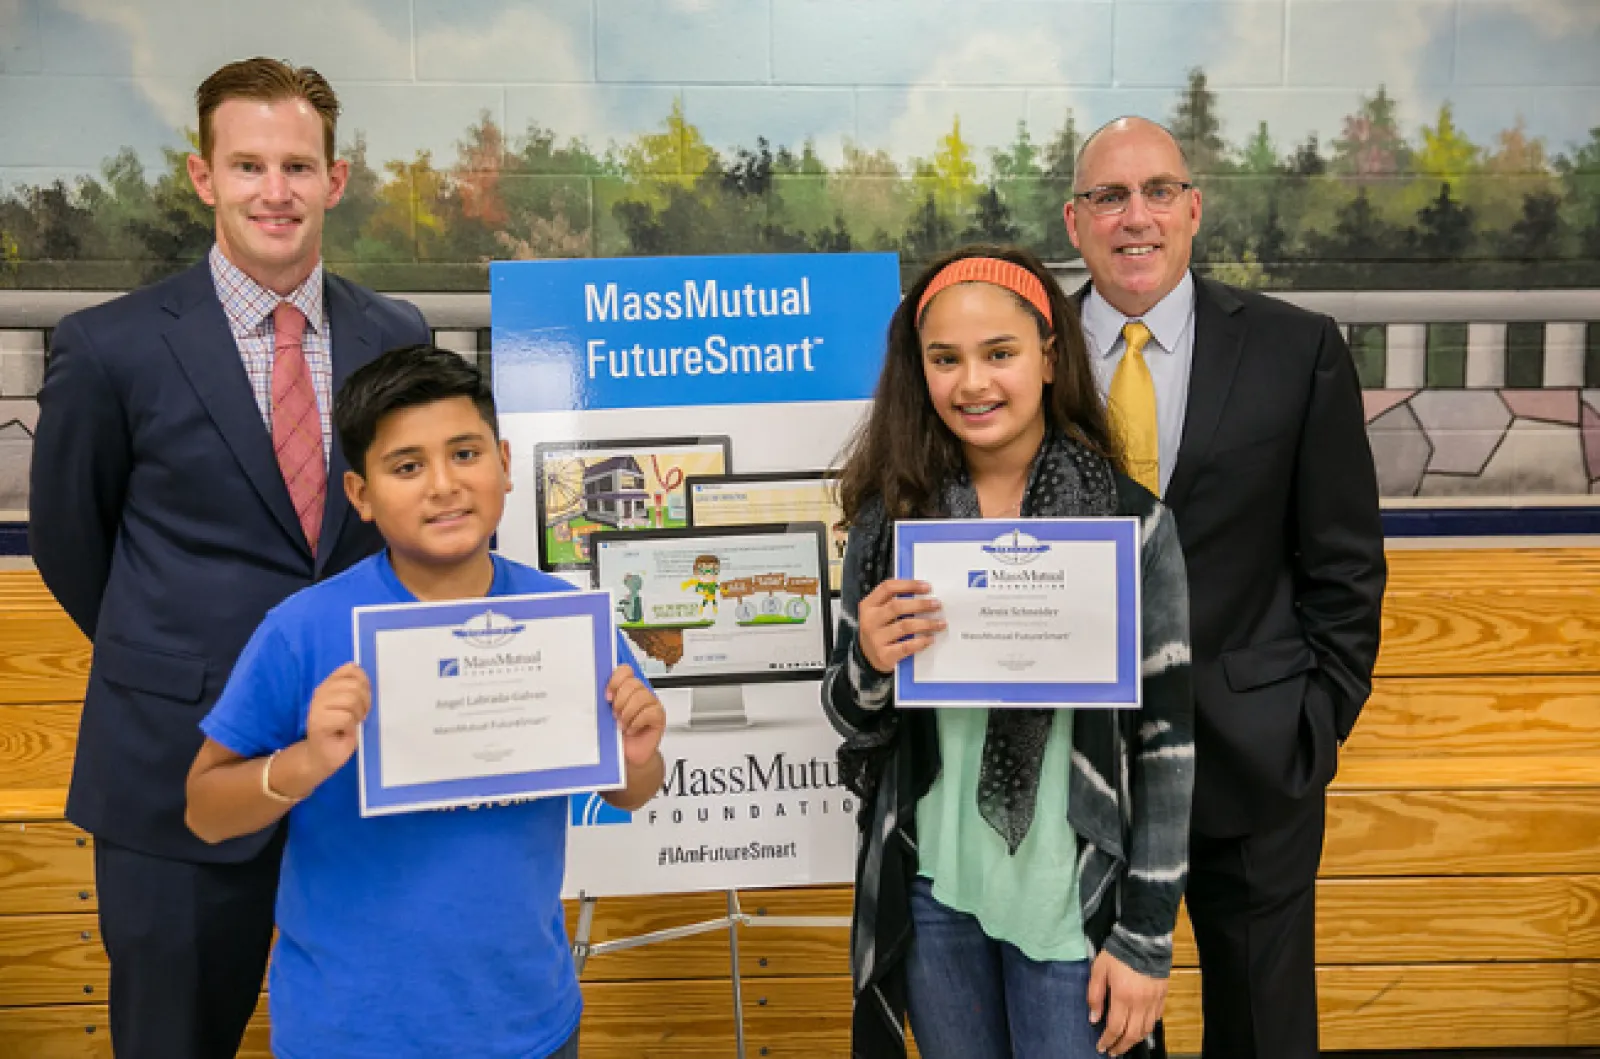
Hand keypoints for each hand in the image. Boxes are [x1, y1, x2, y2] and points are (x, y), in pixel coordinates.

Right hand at [304, 662, 370, 781]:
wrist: (321, 757)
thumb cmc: (338, 732)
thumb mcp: (350, 705)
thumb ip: (351, 686)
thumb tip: (354, 665)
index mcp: (328, 685)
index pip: (350, 670)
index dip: (364, 683)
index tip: (363, 698)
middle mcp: (320, 693)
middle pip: (354, 686)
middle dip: (364, 702)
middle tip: (359, 716)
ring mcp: (316, 707)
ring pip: (351, 700)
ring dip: (357, 715)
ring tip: (351, 724)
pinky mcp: (317, 722)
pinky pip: (346, 718)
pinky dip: (350, 727)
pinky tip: (343, 732)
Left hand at [606, 665, 665, 766]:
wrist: (628, 755)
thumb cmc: (616, 735)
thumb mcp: (605, 716)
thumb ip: (604, 701)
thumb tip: (596, 692)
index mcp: (626, 689)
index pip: (625, 670)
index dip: (615, 680)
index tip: (607, 696)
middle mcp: (640, 693)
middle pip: (633, 683)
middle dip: (620, 700)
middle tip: (615, 714)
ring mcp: (651, 704)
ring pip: (641, 696)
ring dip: (628, 713)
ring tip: (622, 724)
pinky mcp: (659, 716)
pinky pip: (649, 712)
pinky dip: (637, 722)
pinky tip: (632, 729)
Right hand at [856, 579, 943, 673]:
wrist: (867, 658)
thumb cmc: (879, 630)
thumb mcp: (879, 613)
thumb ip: (894, 602)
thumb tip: (925, 595)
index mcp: (868, 605)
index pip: (888, 588)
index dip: (909, 585)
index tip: (928, 587)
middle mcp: (870, 620)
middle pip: (897, 606)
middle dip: (920, 604)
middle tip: (937, 605)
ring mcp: (875, 639)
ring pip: (905, 626)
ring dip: (926, 624)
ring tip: (940, 623)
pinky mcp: (884, 655)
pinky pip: (906, 646)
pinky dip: (921, 642)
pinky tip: (930, 639)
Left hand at [1088, 949, 1166, 1055]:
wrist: (1143, 939)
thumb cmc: (1117, 954)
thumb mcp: (1098, 970)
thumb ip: (1094, 995)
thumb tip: (1093, 1018)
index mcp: (1122, 997)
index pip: (1114, 1027)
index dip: (1107, 1041)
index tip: (1101, 1048)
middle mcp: (1140, 1003)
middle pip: (1132, 1034)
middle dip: (1121, 1046)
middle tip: (1113, 1052)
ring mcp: (1153, 1001)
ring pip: (1146, 1030)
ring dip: (1135, 1040)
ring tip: (1125, 1043)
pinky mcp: (1162, 996)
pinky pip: (1157, 1019)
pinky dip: (1148, 1028)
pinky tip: (1140, 1029)